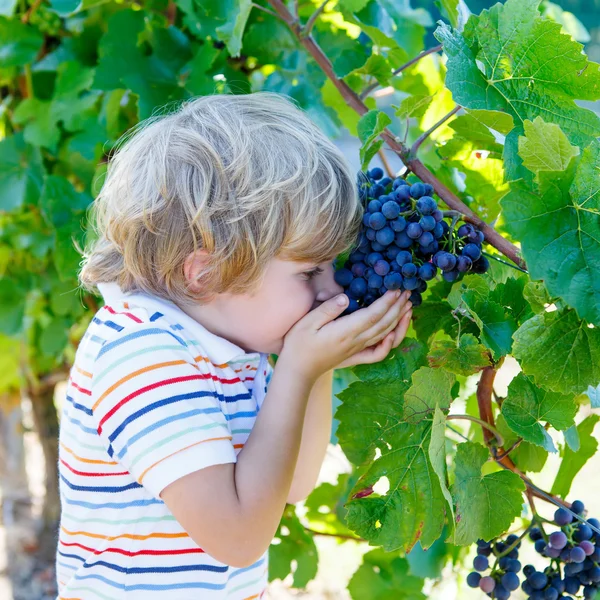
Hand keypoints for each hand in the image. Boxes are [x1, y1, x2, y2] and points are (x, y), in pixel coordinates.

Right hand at [279, 289, 412, 382]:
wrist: (297, 370)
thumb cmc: (299, 344)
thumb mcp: (307, 322)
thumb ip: (327, 309)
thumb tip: (345, 298)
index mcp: (345, 332)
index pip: (373, 315)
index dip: (387, 302)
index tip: (397, 288)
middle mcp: (356, 342)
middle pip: (384, 324)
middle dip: (398, 307)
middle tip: (408, 291)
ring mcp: (357, 350)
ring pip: (386, 336)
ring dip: (399, 321)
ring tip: (408, 307)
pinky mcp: (355, 356)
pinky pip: (378, 352)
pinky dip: (390, 344)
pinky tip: (394, 333)